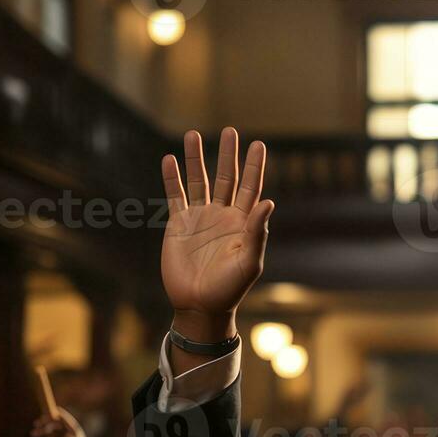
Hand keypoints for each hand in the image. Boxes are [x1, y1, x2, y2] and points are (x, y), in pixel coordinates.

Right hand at [161, 128, 274, 335]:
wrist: (199, 305)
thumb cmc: (229, 288)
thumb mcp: (249, 262)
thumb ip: (257, 232)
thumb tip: (268, 201)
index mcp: (244, 223)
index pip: (251, 188)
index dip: (255, 167)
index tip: (258, 144)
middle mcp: (223, 216)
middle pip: (227, 178)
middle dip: (229, 155)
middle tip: (230, 131)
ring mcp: (200, 218)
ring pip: (199, 181)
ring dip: (197, 159)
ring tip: (194, 134)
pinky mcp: (179, 225)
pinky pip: (175, 196)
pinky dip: (172, 178)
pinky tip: (169, 159)